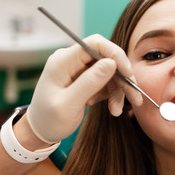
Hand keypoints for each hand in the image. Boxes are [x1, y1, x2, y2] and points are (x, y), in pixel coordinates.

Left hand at [26, 34, 142, 143]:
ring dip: (119, 90)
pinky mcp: (86, 79)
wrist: (40, 131)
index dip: (115, 54)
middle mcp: (72, 61)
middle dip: (122, 77)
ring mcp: (79, 69)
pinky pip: (107, 81)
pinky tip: (109, 107)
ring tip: (117, 110)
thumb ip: (89, 82)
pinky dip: (113, 94)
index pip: (95, 43)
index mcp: (63, 61)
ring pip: (110, 71)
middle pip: (106, 58)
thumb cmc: (49, 120)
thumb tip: (111, 63)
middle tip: (134, 97)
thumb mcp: (68, 104)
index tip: (128, 73)